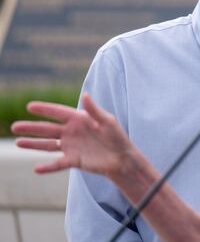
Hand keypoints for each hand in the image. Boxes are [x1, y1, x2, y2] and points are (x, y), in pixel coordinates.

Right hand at [11, 93, 133, 177]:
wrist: (122, 157)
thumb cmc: (117, 136)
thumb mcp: (107, 121)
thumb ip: (94, 110)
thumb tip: (85, 94)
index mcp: (79, 119)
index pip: (58, 112)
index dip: (45, 109)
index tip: (29, 106)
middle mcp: (71, 132)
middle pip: (48, 129)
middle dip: (32, 127)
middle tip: (14, 126)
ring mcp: (71, 146)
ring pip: (48, 145)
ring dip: (33, 144)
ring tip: (18, 142)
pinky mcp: (73, 160)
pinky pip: (58, 163)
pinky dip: (48, 167)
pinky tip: (36, 169)